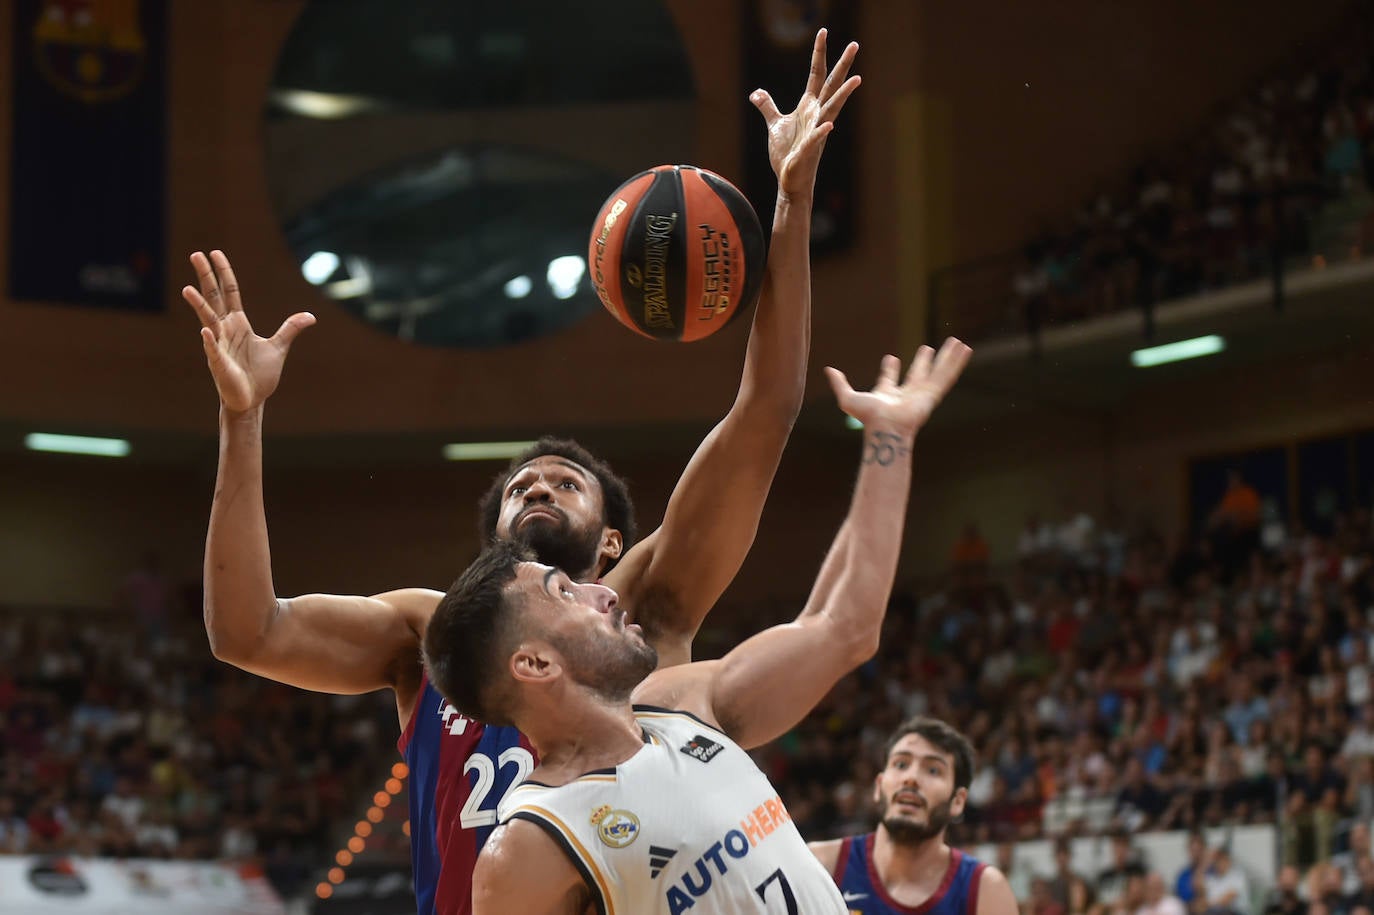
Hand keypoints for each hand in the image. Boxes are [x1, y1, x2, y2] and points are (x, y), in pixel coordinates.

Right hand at [182, 250, 315, 414]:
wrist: (252, 401)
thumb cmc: (259, 375)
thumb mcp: (278, 347)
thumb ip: (290, 329)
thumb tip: (310, 316)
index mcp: (238, 324)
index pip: (229, 292)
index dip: (224, 273)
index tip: (215, 253)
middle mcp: (225, 330)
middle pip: (214, 298)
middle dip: (205, 277)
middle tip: (195, 254)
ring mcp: (219, 345)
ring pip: (207, 321)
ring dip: (199, 306)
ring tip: (187, 290)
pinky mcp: (220, 364)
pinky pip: (213, 350)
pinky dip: (210, 341)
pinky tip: (205, 331)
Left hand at [750, 29, 860, 200]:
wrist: (790, 180)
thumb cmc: (786, 153)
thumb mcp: (775, 124)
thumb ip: (767, 106)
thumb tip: (756, 93)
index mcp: (808, 107)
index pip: (816, 74)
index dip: (819, 53)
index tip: (823, 32)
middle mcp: (816, 115)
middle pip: (831, 85)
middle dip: (842, 65)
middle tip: (855, 44)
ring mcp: (815, 132)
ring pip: (832, 109)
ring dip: (843, 95)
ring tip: (857, 79)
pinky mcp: (808, 150)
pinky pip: (817, 138)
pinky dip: (821, 132)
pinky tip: (829, 126)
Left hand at [825, 337, 971, 438]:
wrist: (886, 427)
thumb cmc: (868, 418)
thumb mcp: (848, 398)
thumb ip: (839, 384)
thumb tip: (828, 370)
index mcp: (888, 395)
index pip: (889, 379)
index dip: (889, 369)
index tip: (891, 358)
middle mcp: (907, 394)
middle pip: (917, 373)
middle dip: (922, 362)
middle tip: (927, 349)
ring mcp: (923, 393)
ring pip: (938, 371)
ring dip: (947, 358)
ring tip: (956, 343)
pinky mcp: (933, 393)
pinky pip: (947, 374)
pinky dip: (956, 362)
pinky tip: (965, 350)